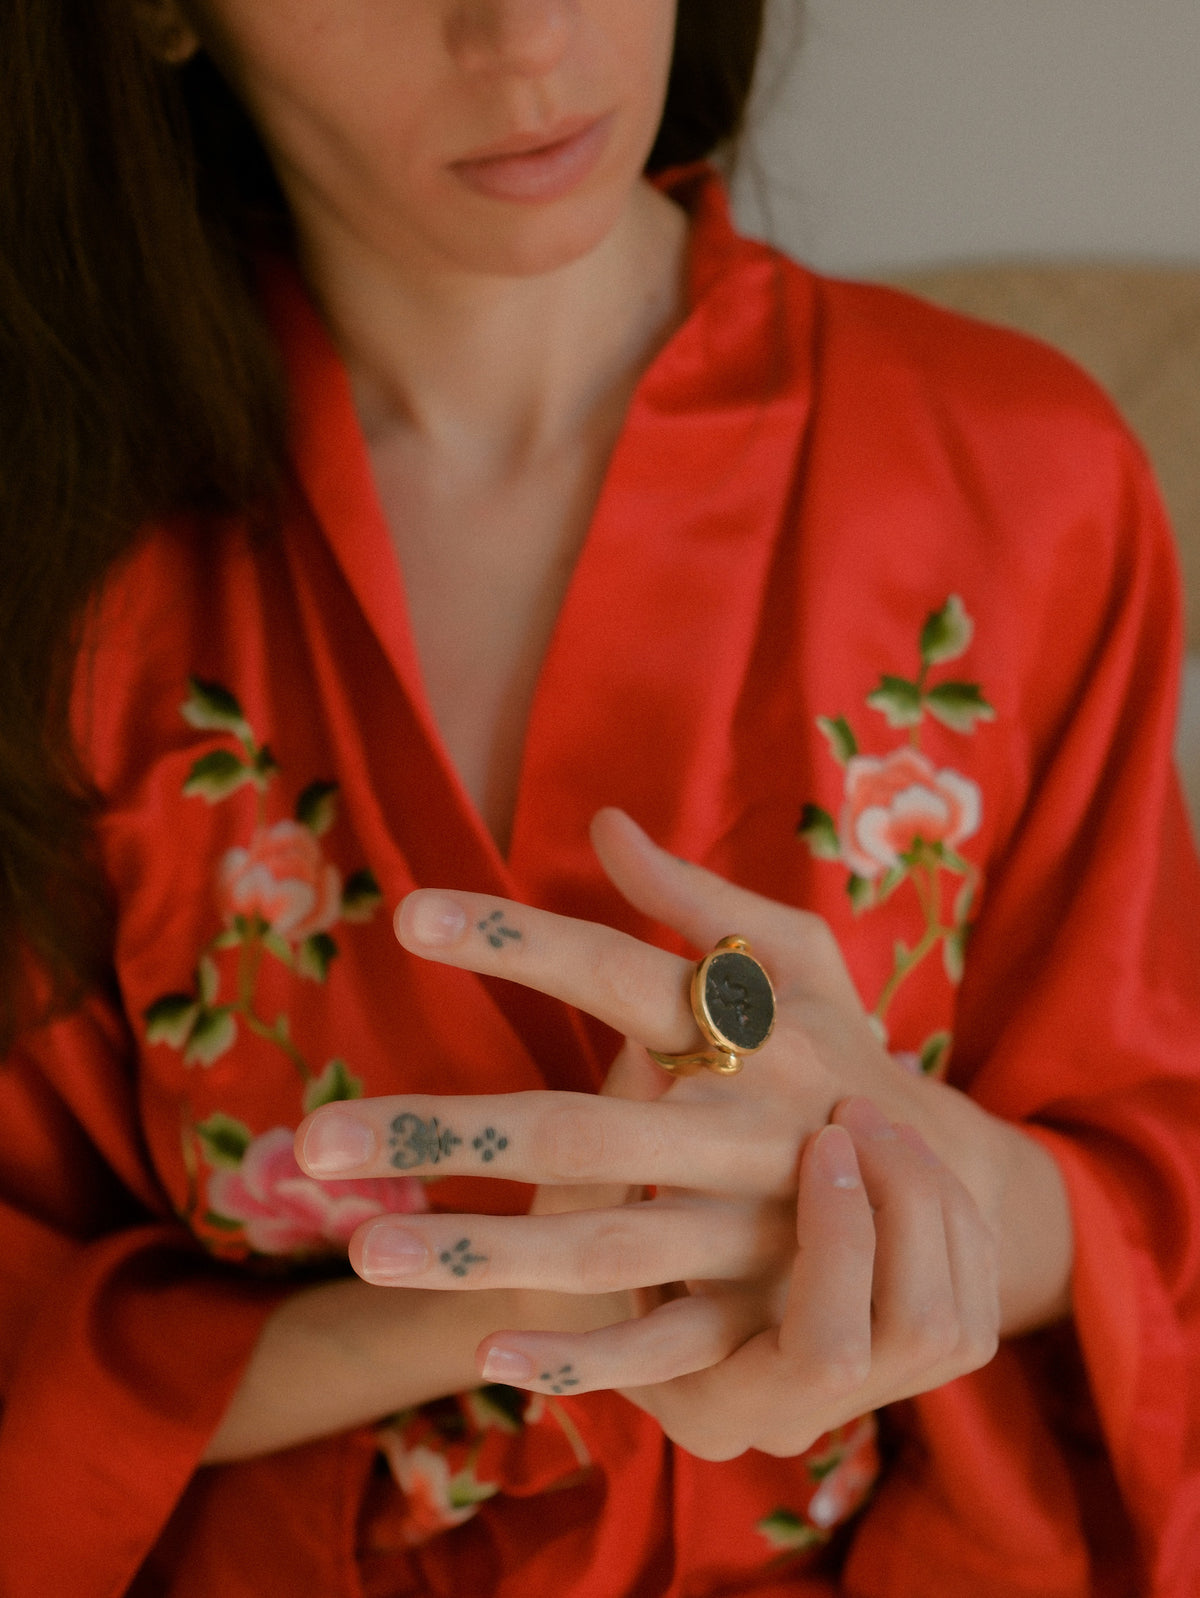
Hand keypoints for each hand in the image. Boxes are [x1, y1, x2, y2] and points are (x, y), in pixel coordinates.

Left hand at [296, 809, 1067, 1456]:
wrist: (951, 1183)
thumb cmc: (843, 1047)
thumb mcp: (801, 956)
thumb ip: (700, 896)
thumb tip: (604, 824)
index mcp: (746, 1025)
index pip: (615, 968)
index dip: (516, 942)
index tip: (405, 915)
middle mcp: (742, 1126)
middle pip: (576, 1129)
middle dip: (445, 1130)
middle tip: (311, 1142)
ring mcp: (750, 1228)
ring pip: (603, 1245)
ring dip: (479, 1252)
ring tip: (359, 1249)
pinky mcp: (761, 1310)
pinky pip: (665, 1342)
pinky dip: (582, 1355)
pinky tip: (484, 1354)